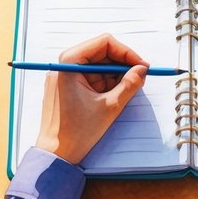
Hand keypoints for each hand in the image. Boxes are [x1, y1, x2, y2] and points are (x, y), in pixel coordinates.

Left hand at [35, 34, 148, 164]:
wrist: (55, 155)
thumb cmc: (76, 132)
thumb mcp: (110, 106)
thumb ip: (129, 84)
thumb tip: (142, 70)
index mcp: (69, 63)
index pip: (104, 43)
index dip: (126, 52)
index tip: (141, 66)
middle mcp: (64, 65)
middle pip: (101, 52)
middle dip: (122, 64)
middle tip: (140, 76)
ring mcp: (65, 75)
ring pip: (98, 65)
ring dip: (115, 75)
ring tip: (129, 89)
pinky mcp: (68, 86)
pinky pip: (92, 76)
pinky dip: (106, 83)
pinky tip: (116, 94)